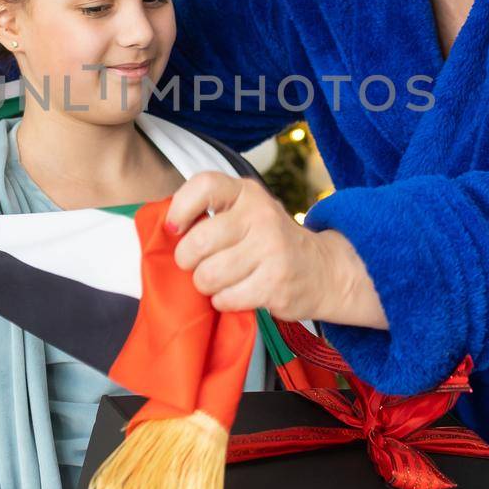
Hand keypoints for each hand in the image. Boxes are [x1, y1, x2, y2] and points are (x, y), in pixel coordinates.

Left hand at [165, 172, 387, 327]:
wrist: (322, 269)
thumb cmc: (268, 241)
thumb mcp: (246, 213)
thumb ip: (211, 212)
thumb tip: (165, 228)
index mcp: (247, 192)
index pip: (203, 186)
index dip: (179, 209)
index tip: (176, 229)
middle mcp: (260, 215)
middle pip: (197, 242)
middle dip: (188, 261)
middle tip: (198, 264)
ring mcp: (270, 249)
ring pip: (208, 275)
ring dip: (207, 285)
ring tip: (221, 280)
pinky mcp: (275, 283)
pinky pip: (226, 299)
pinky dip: (224, 302)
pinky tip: (238, 293)